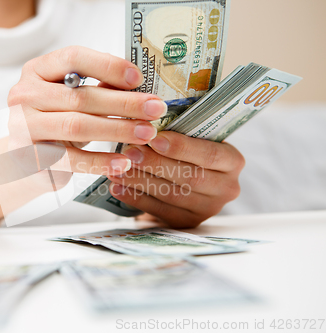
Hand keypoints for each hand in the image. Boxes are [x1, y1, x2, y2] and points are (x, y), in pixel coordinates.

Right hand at [7, 46, 166, 179]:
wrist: (22, 158)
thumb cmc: (54, 121)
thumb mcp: (71, 99)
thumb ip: (96, 88)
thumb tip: (137, 85)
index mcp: (36, 70)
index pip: (73, 58)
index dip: (108, 66)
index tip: (138, 79)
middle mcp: (24, 95)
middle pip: (80, 96)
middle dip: (123, 103)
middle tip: (155, 109)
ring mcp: (23, 127)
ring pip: (76, 125)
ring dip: (117, 129)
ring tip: (146, 134)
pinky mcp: (30, 157)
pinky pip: (71, 159)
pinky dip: (101, 161)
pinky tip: (124, 163)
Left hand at [108, 131, 244, 227]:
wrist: (182, 181)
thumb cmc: (184, 150)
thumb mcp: (189, 135)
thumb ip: (176, 127)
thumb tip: (144, 117)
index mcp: (232, 160)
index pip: (210, 154)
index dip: (182, 147)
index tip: (154, 138)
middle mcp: (226, 187)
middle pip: (190, 177)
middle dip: (156, 164)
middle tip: (129, 152)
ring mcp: (208, 208)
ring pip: (172, 195)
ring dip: (141, 181)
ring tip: (117, 169)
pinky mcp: (187, 222)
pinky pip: (160, 211)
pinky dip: (136, 198)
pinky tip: (117, 188)